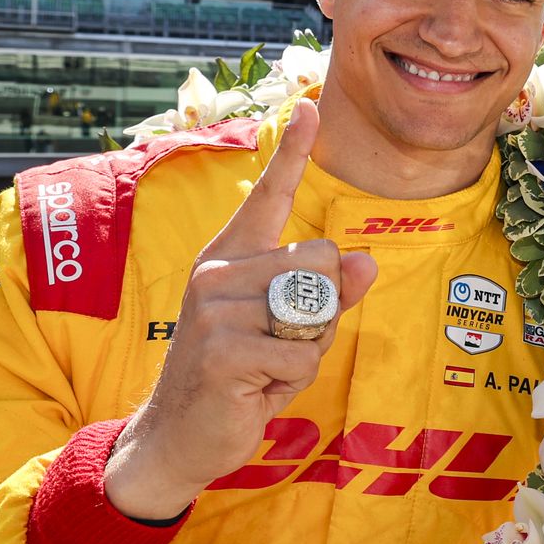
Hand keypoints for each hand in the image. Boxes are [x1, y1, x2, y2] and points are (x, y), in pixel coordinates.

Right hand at [105, 102, 378, 519]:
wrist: (177, 436)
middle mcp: (218, 271)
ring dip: (306, 353)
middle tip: (277, 348)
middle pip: (321, 262)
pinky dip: (293, 381)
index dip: (293, 153)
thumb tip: (366, 262)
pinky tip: (255, 390)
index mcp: (230, 258)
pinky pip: (301, 356)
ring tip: (264, 370)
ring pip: (316, 314)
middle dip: (320, 315)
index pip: (268, 197)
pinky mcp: (224, 348)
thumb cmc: (239, 379)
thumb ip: (326, 296)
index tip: (310, 106)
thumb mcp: (287, 333)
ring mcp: (217, 308)